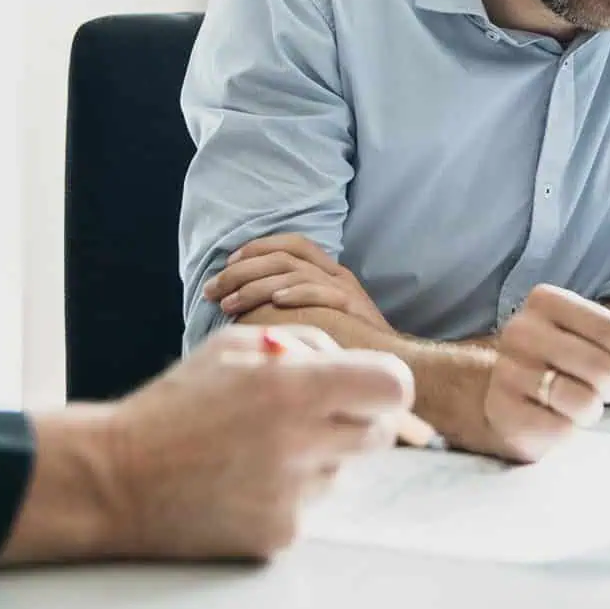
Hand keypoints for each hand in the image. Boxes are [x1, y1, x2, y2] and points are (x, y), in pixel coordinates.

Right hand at [4, 325, 414, 563]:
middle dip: (354, 422)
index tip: (370, 390)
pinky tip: (241, 484)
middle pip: (377, 435)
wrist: (116, 480)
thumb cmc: (175, 406)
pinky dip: (286, 495)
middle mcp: (300, 443)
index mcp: (291, 388)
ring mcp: (292, 496)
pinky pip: (308, 508)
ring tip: (254, 451)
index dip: (386, 387)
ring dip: (314, 459)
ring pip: (340, 472)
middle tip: (310, 417)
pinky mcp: (280, 535)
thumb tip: (351, 362)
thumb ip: (302, 345)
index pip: (391, 388)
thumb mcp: (233, 349)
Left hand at [201, 234, 391, 331]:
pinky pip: (320, 290)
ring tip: (229, 303)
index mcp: (328, 272)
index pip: (290, 244)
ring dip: (255, 285)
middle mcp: (336, 273)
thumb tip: (248, 312)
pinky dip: (294, 292)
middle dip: (241, 270)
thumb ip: (293, 312)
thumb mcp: (320, 323)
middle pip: (282, 256)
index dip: (256, 249)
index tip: (226, 265)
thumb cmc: (352, 350)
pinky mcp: (352, 306)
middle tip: (212, 290)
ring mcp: (345, 288)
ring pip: (292, 271)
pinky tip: (272, 302)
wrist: (397, 364)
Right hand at [481, 284, 609, 462]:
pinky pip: (560, 429)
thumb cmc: (557, 360)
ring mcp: (506, 370)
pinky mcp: (502, 410)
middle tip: (600, 389)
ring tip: (574, 401)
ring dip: (591, 409)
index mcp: (546, 300)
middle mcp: (521, 330)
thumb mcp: (593, 335)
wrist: (503, 390)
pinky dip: (567, 429)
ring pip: (584, 401)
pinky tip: (553, 416)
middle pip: (603, 368)